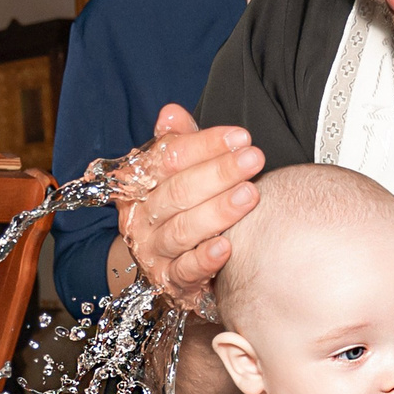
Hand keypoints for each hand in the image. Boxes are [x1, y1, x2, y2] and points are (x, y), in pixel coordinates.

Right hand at [116, 105, 263, 309]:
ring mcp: (153, 251)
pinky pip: (185, 271)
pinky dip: (205, 259)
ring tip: (250, 194)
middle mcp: (140, 217)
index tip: (240, 136)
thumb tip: (171, 113)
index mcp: (139, 183)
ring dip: (218, 211)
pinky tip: (227, 247)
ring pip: (182, 229)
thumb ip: (177, 144)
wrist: (168, 263)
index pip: (168, 158)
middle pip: (178, 192)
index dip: (205, 145)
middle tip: (254, 158)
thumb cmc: (181, 207)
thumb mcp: (177, 173)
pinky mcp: (168, 281)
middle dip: (219, 173)